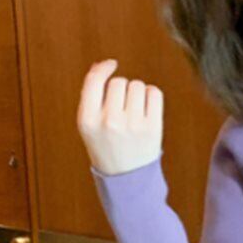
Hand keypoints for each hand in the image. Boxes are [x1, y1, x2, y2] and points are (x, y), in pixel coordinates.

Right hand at [76, 58, 163, 175]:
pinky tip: (147, 108)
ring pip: (137, 85)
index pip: (94, 81)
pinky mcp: (153, 128)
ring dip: (137, 93)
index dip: (104, 68)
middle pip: (119, 82)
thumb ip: (91, 95)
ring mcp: (133, 125)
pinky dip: (152, 96)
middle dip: (121, 89)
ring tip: (134, 111)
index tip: (112, 64)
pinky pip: (154, 93)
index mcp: (88, 120)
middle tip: (122, 108)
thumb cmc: (107, 146)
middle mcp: (109, 122)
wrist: (127, 178)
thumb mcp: (89, 124)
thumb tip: (102, 65)